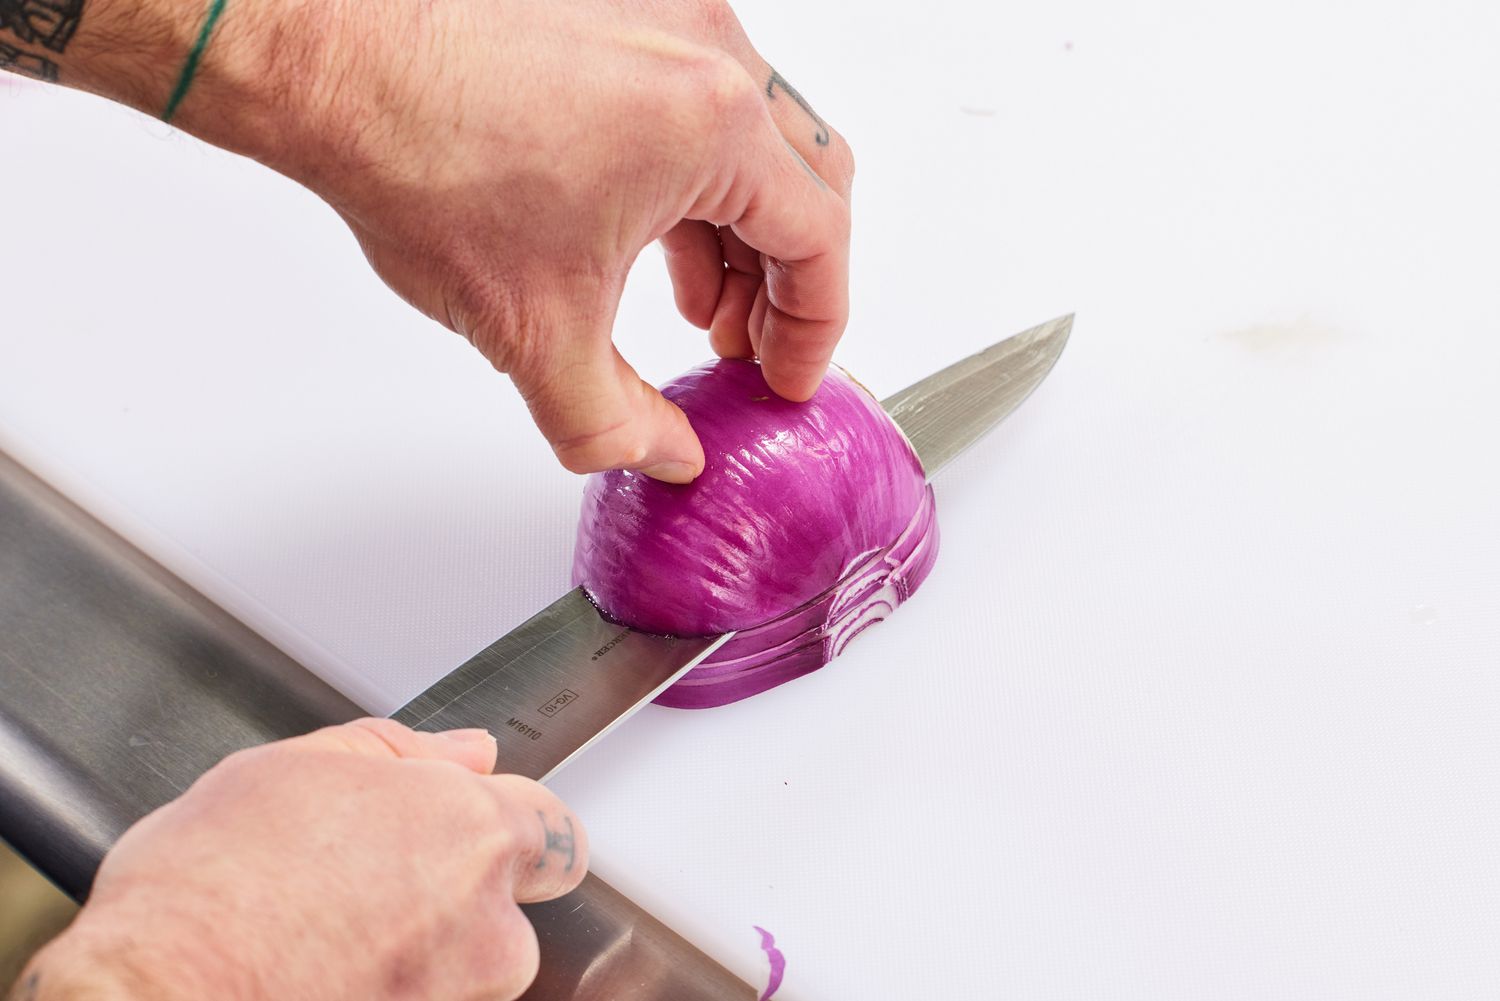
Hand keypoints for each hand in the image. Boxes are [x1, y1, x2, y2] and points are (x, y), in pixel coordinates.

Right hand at [18, 718, 586, 1000]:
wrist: (158, 999)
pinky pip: (428, 1000)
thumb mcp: (295, 768)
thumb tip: (464, 751)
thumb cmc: (211, 892)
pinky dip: (389, 990)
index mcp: (474, 832)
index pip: (548, 823)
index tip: (457, 827)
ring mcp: (460, 995)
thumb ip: (401, 752)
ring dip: (425, 953)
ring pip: (470, 967)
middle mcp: (488, 924)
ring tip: (331, 935)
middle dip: (468, 893)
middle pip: (515, 904)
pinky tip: (322, 974)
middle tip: (379, 886)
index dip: (499, 823)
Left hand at [255, 0, 856, 481]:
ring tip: (695, 302)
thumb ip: (618, 423)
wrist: (324, 59)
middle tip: (744, 347)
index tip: (786, 374)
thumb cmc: (415, 151)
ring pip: (755, 137)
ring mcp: (664, 16)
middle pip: (807, 182)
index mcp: (715, 126)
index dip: (816, 329)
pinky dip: (692, 175)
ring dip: (738, 230)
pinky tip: (642, 228)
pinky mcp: (619, 5)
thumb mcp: (535, 331)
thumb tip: (666, 453)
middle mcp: (706, 52)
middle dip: (784, 282)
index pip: (822, 241)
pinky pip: (697, 97)